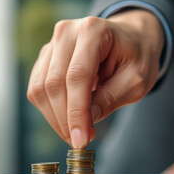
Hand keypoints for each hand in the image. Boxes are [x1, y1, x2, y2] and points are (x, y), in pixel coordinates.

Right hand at [26, 10, 163, 148]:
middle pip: (53, 84)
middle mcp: (66, 33)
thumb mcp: (136, 81)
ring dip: (55, 118)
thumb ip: (111, 99)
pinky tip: (69, 118)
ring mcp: (52, 44)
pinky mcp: (45, 58)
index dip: (76, 112)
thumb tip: (85, 123)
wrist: (131, 39)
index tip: (81, 140)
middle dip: (65, 119)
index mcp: (93, 31)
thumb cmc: (136, 57)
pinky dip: (49, 110)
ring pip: (40, 89)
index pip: (77, 77)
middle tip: (81, 141)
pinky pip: (37, 89)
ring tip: (77, 132)